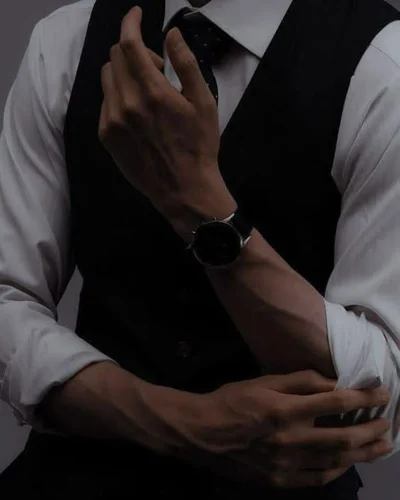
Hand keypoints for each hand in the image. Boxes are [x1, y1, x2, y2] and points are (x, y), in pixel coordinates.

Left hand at [99, 6, 235, 237]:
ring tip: (148, 92)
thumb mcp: (204, 103)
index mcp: (153, 92)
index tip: (137, 15)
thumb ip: (187, 64)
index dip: (131, 22)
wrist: (184, 190)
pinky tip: (137, 112)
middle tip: (158, 69)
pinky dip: (118, 95)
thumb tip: (171, 34)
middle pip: (116, 56)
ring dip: (125, 72)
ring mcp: (112, 121)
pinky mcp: (106, 136)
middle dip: (135, 51)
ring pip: (108, 78)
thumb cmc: (199, 147)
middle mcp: (127, 104)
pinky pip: (105, 102)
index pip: (129, 43)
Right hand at [168, 370, 390, 488]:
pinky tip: (348, 463)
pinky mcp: (280, 480)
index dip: (363, 398)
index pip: (335, 403)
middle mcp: (290, 439)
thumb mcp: (263, 382)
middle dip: (371, 429)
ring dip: (363, 453)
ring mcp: (286, 465)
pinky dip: (337, 470)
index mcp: (285, 410)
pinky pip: (317, 478)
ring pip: (335, 461)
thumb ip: (298, 381)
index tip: (381, 393)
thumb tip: (331, 381)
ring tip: (382, 446)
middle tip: (387, 423)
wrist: (203, 433)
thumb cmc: (232, 400)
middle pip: (342, 437)